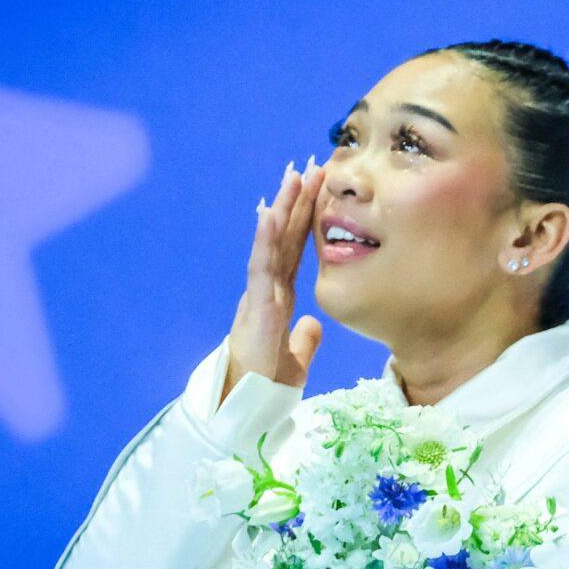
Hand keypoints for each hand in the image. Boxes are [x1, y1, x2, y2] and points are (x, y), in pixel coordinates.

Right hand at [222, 162, 326, 402]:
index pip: (295, 249)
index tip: (318, 188)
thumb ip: (303, 338)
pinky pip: (261, 266)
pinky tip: (268, 212)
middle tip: (309, 164)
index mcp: (278, 295)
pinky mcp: (256, 304)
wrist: (250, 403)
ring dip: (282, 208)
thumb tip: (313, 325)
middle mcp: (268, 287)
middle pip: (285, 236)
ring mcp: (260, 292)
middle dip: (296, 200)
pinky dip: (264, 238)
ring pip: (272, 243)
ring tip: (292, 175)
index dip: (305, 219)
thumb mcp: (295, 355)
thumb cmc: (267, 381)